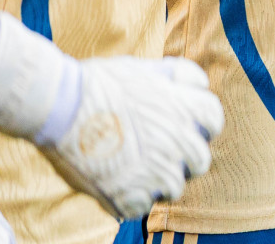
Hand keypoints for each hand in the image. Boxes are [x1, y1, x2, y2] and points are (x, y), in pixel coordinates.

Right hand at [0, 13, 223, 221]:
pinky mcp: (130, 195)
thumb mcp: (145, 68)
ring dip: (159, 181)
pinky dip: (131, 199)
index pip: (214, 120)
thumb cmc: (99, 82)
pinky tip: (116, 184)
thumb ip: (177, 76)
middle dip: (186, 158)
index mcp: (187, 108)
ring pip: (174, 187)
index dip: (202, 124)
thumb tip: (198, 84)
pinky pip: (142, 207)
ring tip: (136, 170)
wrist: (60, 105)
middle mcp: (179, 141)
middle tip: (161, 154)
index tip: (188, 127)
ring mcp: (157, 171)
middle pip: (200, 160)